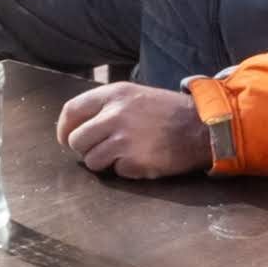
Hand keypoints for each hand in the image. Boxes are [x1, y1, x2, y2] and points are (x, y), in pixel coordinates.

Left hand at [59, 80, 215, 178]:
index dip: (64, 129)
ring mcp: (124, 139)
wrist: (202, 127)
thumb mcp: (136, 95)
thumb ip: (107, 106)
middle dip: (84, 150)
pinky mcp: (135, 161)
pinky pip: (116, 171)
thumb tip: (78, 126)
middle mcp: (115, 115)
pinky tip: (142, 159)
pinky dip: (125, 170)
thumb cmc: (167, 112)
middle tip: (99, 150)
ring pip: (92, 160)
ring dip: (104, 162)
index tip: (67, 139)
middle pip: (77, 140)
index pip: (72, 111)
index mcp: (114, 94)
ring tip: (124, 155)